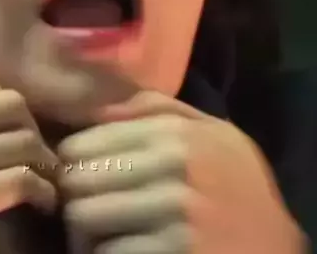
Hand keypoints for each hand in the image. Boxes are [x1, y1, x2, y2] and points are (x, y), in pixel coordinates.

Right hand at [0, 76, 57, 253]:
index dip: (8, 111)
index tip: (15, 134)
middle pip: (8, 104)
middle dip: (31, 129)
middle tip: (37, 154)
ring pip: (21, 140)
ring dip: (43, 162)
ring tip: (44, 178)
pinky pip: (21, 179)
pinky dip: (43, 191)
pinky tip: (42, 203)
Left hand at [58, 91, 307, 253]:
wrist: (276, 247)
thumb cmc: (234, 183)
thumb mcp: (210, 130)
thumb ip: (156, 108)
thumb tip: (98, 108)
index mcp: (176, 134)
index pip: (81, 144)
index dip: (70, 162)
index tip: (79, 172)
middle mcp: (174, 169)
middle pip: (75, 179)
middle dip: (72, 195)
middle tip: (84, 202)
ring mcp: (175, 217)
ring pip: (83, 218)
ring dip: (83, 229)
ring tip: (98, 228)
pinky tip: (120, 248)